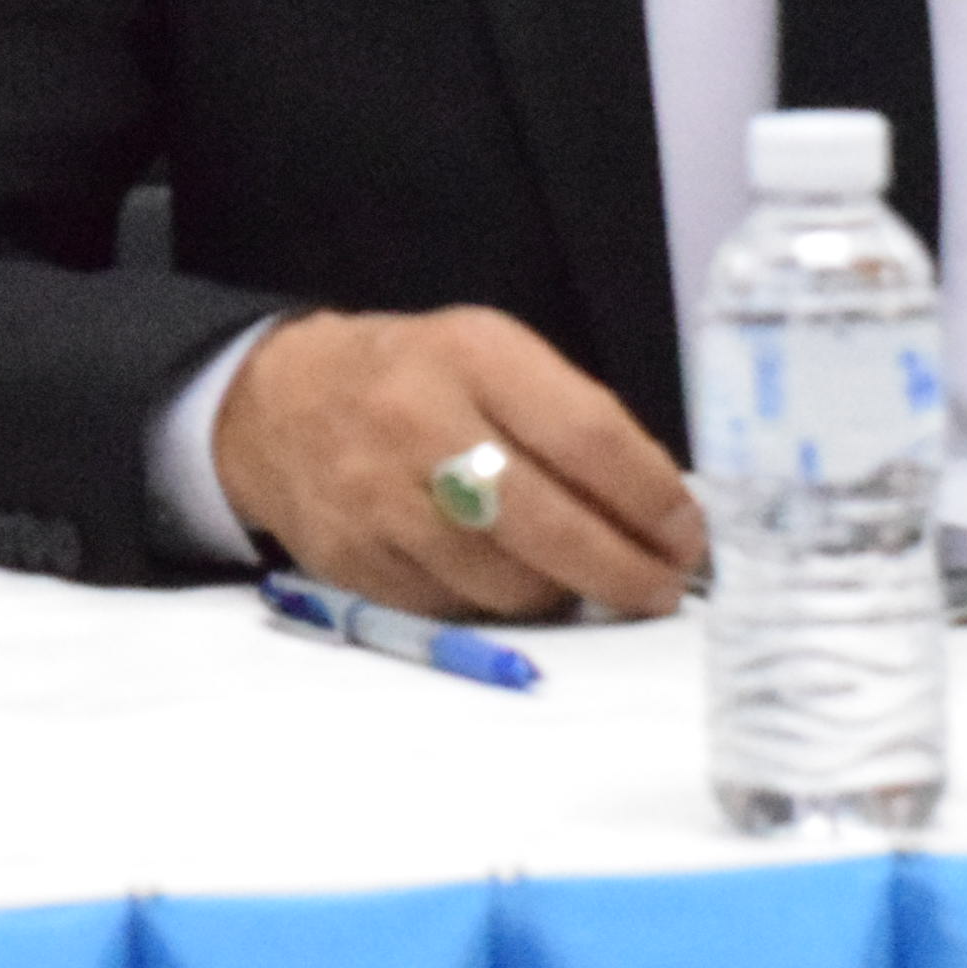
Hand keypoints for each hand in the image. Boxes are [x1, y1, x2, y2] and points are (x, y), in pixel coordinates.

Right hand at [212, 305, 706, 620]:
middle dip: (625, 570)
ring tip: (589, 581)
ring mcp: (381, 502)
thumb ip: (571, 419)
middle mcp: (422, 425)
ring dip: (566, 595)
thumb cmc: (416, 378)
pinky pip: (457, 611)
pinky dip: (499, 608)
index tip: (689, 533)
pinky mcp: (354, 565)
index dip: (652, 497)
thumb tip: (659, 510)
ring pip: (508, 585)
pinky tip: (515, 582)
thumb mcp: (492, 356)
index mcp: (474, 355)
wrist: (277, 403)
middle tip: (663, 588)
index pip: (589, 436)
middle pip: (552, 527)